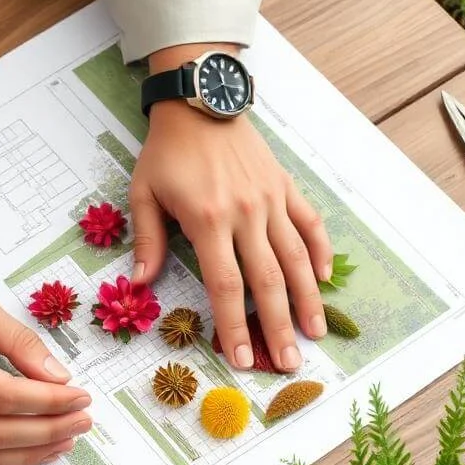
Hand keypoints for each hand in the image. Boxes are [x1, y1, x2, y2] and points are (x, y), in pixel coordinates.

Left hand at [131, 48, 332, 372]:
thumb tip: (140, 283)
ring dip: (307, 299)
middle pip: (267, 281)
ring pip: (295, 258)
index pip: (225, 285)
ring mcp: (271, 200)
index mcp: (209, 220)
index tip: (241, 358)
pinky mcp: (284, 186)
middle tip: (289, 363)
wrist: (200, 100)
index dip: (234, 326)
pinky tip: (323, 278)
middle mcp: (246, 214)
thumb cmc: (167, 151)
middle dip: (277, 327)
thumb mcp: (144, 193)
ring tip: (315, 333)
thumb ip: (147, 240)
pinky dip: (320, 251)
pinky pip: (309, 223)